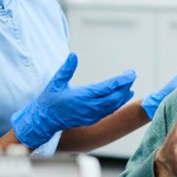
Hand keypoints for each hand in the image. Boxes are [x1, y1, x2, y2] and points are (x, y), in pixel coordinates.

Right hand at [11, 53, 135, 148]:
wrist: (43, 122)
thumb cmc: (49, 101)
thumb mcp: (55, 82)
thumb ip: (66, 69)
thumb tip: (73, 55)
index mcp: (82, 96)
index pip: (107, 88)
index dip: (120, 80)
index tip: (130, 73)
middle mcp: (89, 107)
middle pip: (114, 97)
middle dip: (125, 86)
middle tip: (132, 75)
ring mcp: (91, 115)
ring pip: (113, 105)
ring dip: (123, 95)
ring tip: (130, 85)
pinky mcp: (91, 119)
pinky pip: (108, 111)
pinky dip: (117, 104)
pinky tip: (122, 97)